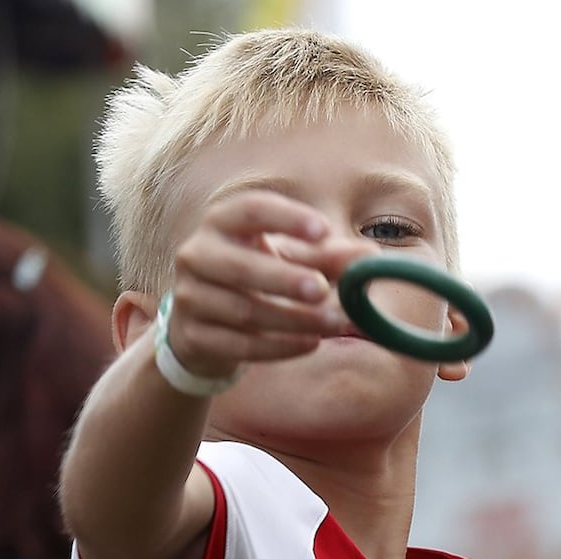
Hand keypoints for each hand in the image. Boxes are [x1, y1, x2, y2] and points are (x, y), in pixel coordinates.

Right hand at [164, 190, 343, 379]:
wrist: (201, 329)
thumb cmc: (255, 280)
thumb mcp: (288, 261)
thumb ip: (327, 257)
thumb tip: (370, 256)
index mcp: (221, 222)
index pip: (251, 210)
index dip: (286, 219)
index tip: (323, 231)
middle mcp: (197, 254)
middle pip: (241, 267)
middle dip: (285, 279)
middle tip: (323, 289)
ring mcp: (190, 298)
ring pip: (244, 311)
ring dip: (293, 319)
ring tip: (333, 324)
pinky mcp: (193, 337)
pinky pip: (239, 345)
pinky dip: (278, 347)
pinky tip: (310, 344)